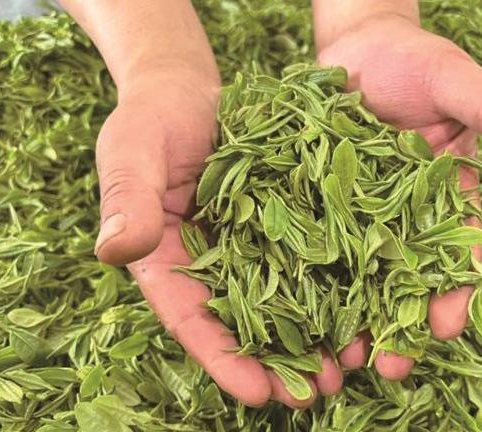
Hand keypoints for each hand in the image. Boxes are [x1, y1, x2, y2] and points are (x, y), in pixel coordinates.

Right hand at [93, 68, 342, 409]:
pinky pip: (311, 254)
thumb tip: (116, 251)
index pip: (190, 317)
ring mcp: (250, 243)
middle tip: (314, 395)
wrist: (189, 88)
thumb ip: (127, 200)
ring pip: (284, 298)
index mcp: (165, 258)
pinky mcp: (284, 219)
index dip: (222, 359)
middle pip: (243, 322)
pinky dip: (336, 283)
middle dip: (278, 362)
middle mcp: (211, 261)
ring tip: (348, 365)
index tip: (256, 395)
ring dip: (314, 334)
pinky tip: (365, 306)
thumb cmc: (150, 117)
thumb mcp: (132, 151)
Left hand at [316, 12, 481, 378]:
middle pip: (402, 281)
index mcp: (446, 198)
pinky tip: (290, 318)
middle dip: (396, 327)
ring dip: (347, 319)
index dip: (455, 292)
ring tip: (335, 360)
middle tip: (386, 368)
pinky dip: (302, 283)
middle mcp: (403, 217)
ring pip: (355, 277)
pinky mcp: (316, 207)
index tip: (447, 328)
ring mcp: (357, 215)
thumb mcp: (456, 83)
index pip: (457, 254)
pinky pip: (309, 248)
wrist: (356, 46)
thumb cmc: (414, 60)